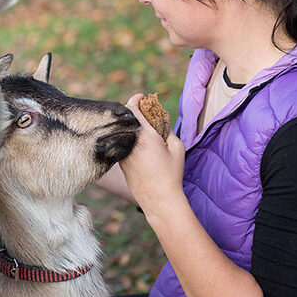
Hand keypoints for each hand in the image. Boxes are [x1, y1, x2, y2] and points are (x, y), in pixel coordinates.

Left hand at [118, 94, 185, 215]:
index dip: (135, 100)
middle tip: (145, 110)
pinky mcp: (120, 162)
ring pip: (122, 131)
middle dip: (133, 111)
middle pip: (125, 118)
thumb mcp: (177, 148)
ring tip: (144, 127)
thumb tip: (160, 121)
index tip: (141, 97)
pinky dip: (129, 137)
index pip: (132, 109)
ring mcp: (122, 152)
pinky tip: (139, 142)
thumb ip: (168, 130)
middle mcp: (129, 142)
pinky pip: (122, 142)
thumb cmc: (171, 174)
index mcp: (144, 136)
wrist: (158, 199)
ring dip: (131, 125)